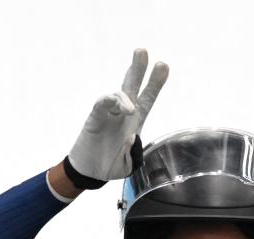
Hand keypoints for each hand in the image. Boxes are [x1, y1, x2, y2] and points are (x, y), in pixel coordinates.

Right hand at [65, 49, 168, 185]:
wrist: (90, 172)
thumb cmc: (110, 165)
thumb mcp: (129, 164)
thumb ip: (134, 153)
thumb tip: (132, 137)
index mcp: (135, 122)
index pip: (147, 98)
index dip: (155, 83)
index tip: (163, 66)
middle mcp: (123, 113)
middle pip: (132, 86)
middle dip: (138, 69)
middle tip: (141, 51)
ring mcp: (109, 114)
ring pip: (117, 93)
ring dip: (123, 95)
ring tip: (129, 110)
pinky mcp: (95, 118)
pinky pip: (102, 104)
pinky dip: (109, 101)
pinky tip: (114, 104)